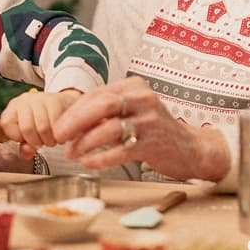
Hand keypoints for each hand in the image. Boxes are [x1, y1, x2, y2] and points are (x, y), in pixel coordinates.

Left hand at [0, 89, 81, 157]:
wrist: (64, 107)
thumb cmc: (43, 123)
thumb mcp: (29, 135)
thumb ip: (25, 147)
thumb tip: (27, 152)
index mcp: (13, 107)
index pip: (7, 124)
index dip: (18, 137)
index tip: (28, 141)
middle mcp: (24, 99)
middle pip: (26, 128)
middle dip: (37, 142)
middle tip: (43, 143)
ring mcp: (40, 98)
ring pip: (42, 128)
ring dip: (49, 140)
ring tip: (52, 139)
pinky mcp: (56, 100)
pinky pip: (56, 124)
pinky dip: (59, 134)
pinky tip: (60, 133)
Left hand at [52, 78, 230, 182]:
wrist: (191, 149)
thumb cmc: (154, 131)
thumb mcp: (132, 112)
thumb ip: (106, 113)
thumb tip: (70, 122)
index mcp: (135, 87)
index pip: (98, 94)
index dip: (74, 110)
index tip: (59, 125)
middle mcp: (143, 100)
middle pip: (103, 105)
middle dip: (76, 121)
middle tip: (59, 135)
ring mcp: (150, 121)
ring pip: (110, 128)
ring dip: (85, 142)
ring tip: (71, 153)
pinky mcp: (154, 144)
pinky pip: (122, 151)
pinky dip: (101, 158)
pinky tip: (88, 163)